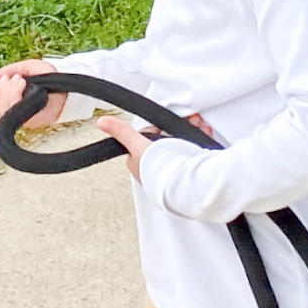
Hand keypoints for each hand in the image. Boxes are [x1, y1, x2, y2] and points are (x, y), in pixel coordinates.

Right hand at [0, 59, 64, 130]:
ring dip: (7, 91)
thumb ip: (8, 71)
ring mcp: (25, 118)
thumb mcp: (26, 68)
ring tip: (19, 79)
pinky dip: (14, 95)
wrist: (67, 81)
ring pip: (3, 110)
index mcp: (12, 105)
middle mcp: (17, 114)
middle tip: (10, 78)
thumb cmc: (49, 76)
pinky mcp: (33, 118)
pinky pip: (16, 110)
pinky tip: (19, 84)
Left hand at [94, 110, 214, 181]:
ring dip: (193, 130)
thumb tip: (102, 122)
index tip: (169, 120)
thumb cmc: (163, 173)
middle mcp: (158, 168)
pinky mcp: (192, 170)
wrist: (188, 187)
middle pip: (169, 137)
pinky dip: (202, 139)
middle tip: (189, 120)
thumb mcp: (139, 145)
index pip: (149, 136)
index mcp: (142, 163)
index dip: (160, 125)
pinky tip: (205, 136)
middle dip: (180, 126)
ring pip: (184, 142)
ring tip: (199, 126)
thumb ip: (123, 133)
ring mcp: (175, 169)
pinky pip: (197, 149)